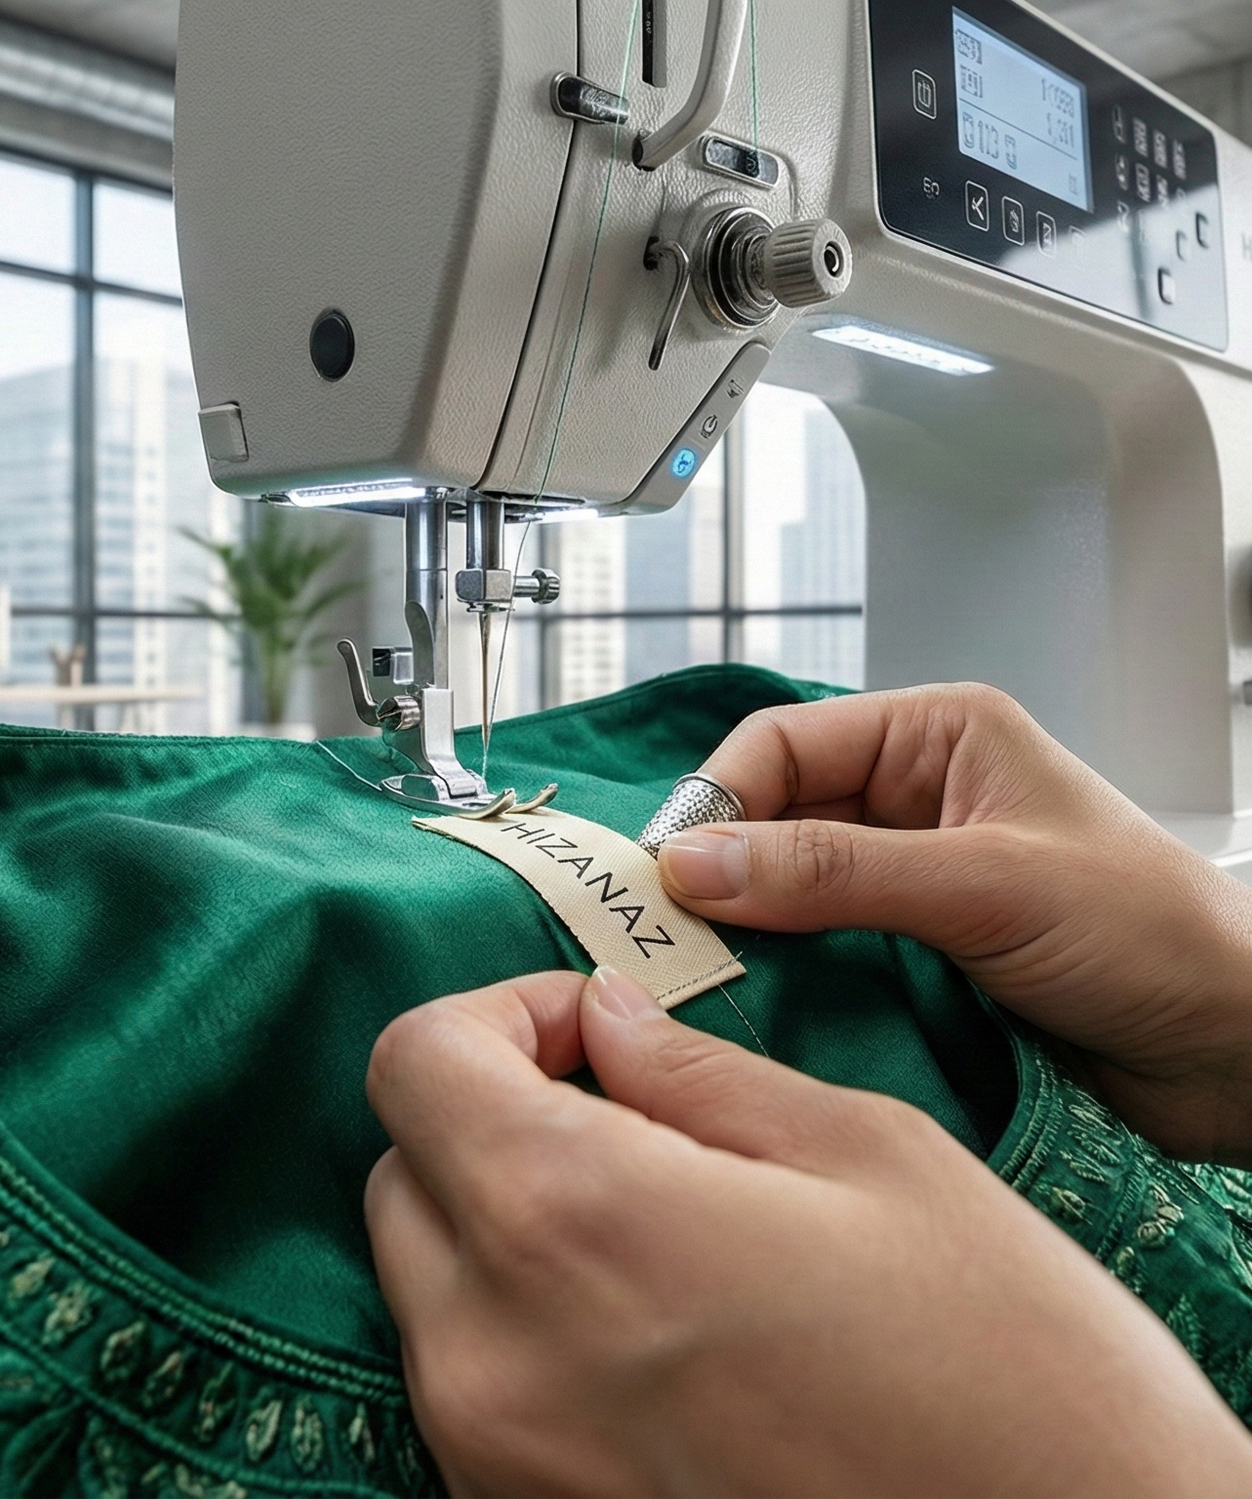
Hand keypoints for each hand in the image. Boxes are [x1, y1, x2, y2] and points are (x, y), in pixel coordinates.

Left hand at [365, 967, 1251, 1497]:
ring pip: (430, 1278)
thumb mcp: (869, 1158)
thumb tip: (612, 1021)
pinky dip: (523, 1317)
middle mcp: (496, 1353)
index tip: (588, 1024)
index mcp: (573, 1221)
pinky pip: (471, 1379)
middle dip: (495, 1109)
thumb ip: (700, 1074)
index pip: (417, 1063)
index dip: (498, 1013)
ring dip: (507, 1215)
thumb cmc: (1007, 1370)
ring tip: (650, 1214)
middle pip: (409, 1169)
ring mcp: (497, 1459)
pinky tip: (648, 1316)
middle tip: (620, 1105)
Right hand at [656, 684, 1251, 1163]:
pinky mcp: (913, 948)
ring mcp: (910, 875)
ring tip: (707, 971)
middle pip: (774, 814)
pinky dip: (785, 970)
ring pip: (787, 885)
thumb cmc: (1151, 936)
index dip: (716, 801)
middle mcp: (914, 796)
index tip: (669, 875)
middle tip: (671, 934)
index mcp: (938, 736)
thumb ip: (833, 872)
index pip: (783, 745)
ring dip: (749, 925)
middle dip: (722, 869)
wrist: (1237, 1052)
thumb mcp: (986, 886)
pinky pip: (820, 946)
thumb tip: (693, 865)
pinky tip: (760, 1000)